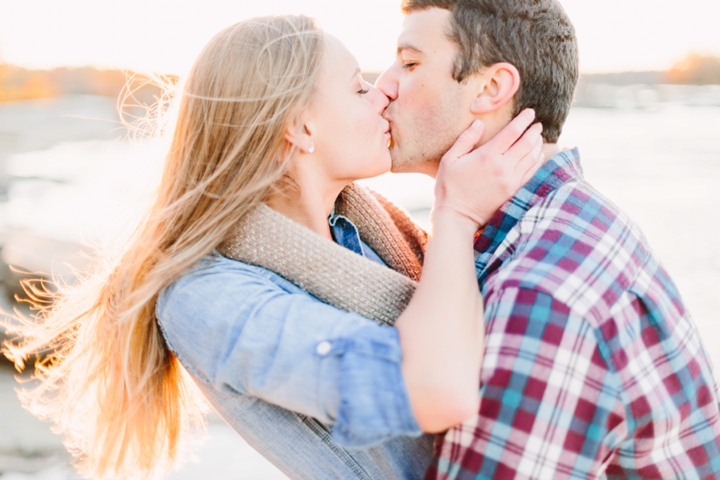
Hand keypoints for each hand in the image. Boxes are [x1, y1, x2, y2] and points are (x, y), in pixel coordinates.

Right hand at [433, 109, 543, 227]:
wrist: (457, 217)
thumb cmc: (449, 188)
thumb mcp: (450, 160)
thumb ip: (465, 139)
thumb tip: (479, 123)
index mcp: (487, 156)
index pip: (512, 132)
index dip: (523, 120)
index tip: (530, 112)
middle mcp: (503, 167)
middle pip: (526, 144)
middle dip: (534, 131)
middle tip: (537, 124)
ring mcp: (510, 181)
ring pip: (532, 158)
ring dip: (537, 145)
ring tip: (537, 137)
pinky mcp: (513, 193)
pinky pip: (531, 174)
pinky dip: (537, 162)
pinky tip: (537, 156)